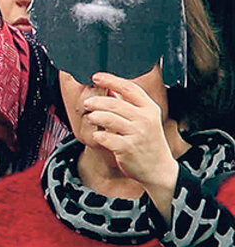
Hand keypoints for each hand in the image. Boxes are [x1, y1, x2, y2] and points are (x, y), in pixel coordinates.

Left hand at [83, 72, 178, 192]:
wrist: (159, 169)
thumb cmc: (148, 143)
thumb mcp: (145, 120)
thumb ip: (129, 105)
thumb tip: (110, 89)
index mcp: (149, 108)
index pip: (129, 88)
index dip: (111, 80)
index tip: (96, 77)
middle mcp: (145, 119)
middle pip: (114, 103)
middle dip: (96, 101)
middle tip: (87, 103)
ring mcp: (137, 133)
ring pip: (108, 118)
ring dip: (95, 116)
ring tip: (91, 117)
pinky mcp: (128, 147)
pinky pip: (106, 137)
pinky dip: (98, 134)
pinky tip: (98, 135)